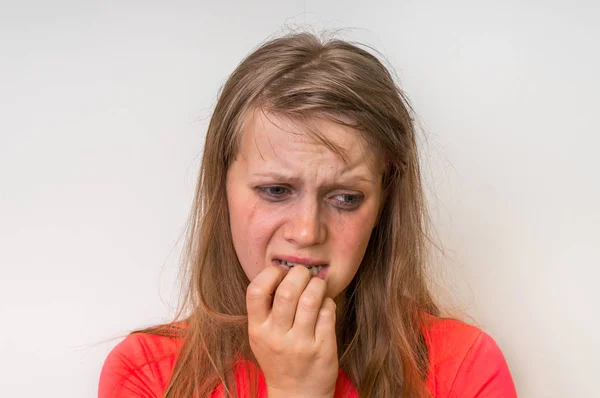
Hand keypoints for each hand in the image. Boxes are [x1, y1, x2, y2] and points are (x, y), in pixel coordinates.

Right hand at [246, 264, 337, 397]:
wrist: (297, 395)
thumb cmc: (279, 358)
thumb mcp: (261, 336)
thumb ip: (266, 307)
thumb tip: (283, 269)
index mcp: (258, 330)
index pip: (255, 291)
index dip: (270, 273)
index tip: (280, 272)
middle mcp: (277, 337)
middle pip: (288, 291)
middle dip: (299, 273)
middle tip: (304, 274)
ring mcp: (300, 343)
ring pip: (311, 299)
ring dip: (317, 285)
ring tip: (317, 286)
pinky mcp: (322, 348)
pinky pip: (328, 312)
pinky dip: (328, 302)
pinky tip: (325, 305)